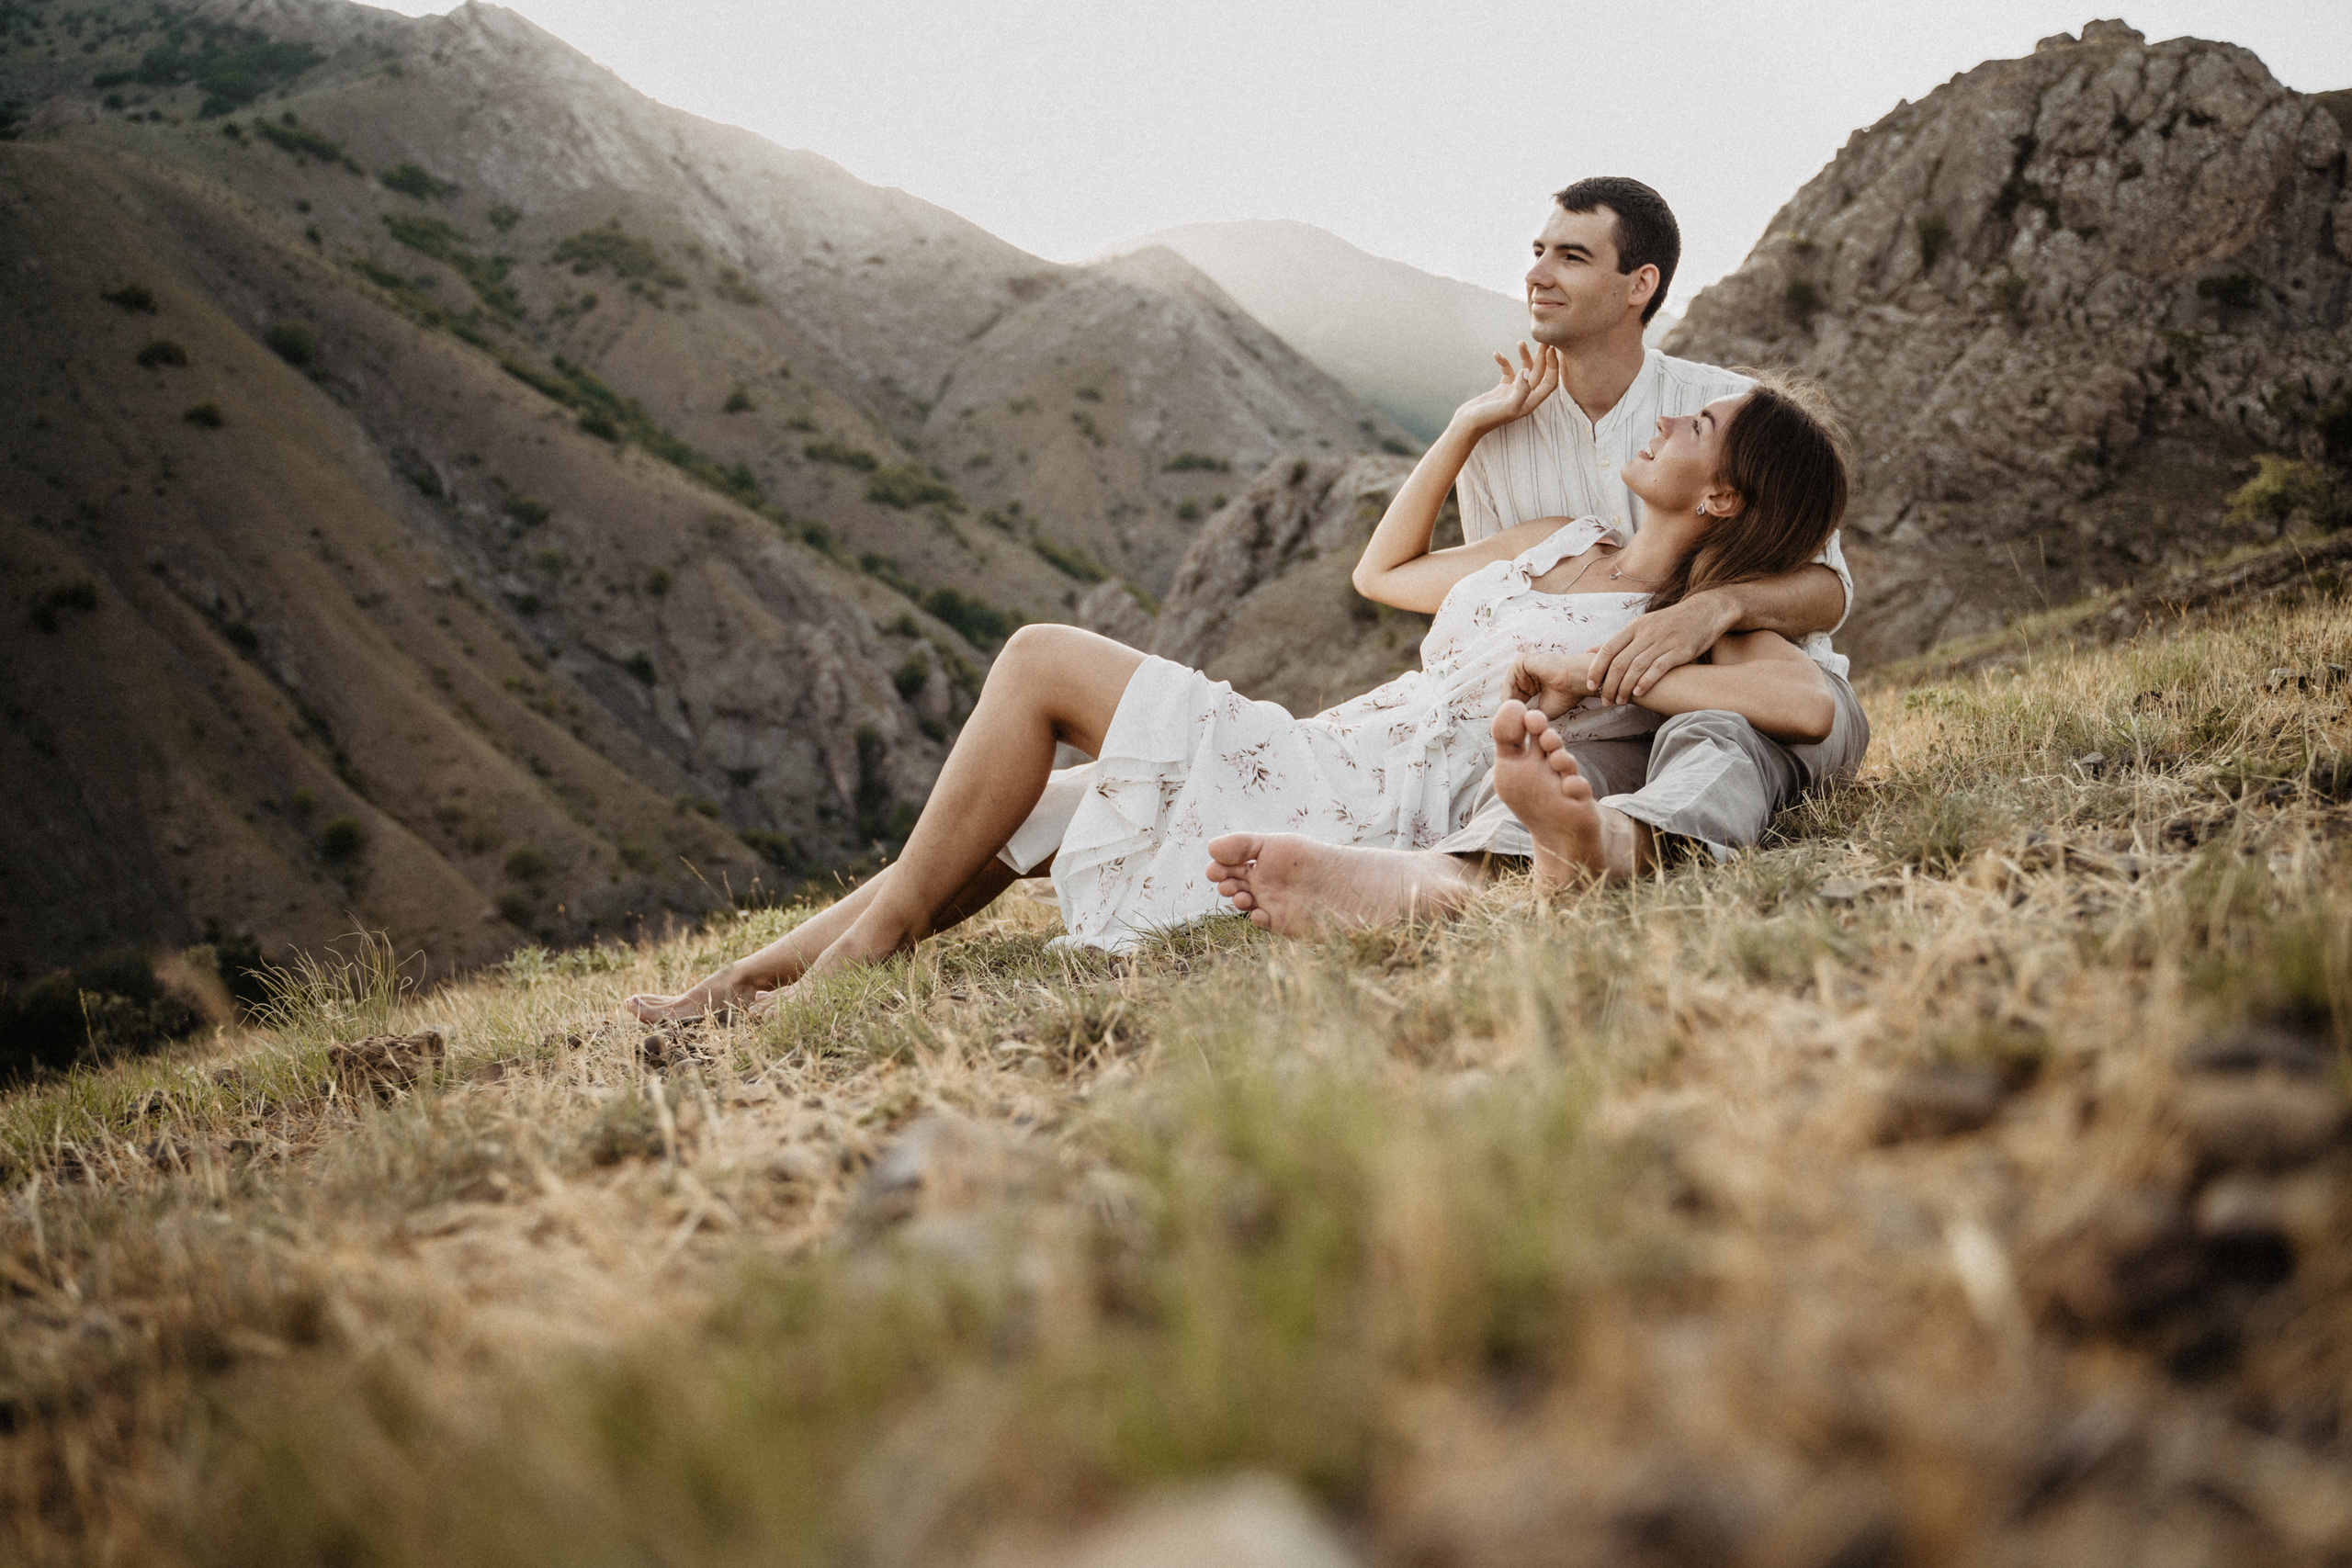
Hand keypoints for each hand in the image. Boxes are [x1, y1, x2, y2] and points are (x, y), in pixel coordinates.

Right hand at [1451, 342, 1559, 435]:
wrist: (1467, 424)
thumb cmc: (1487, 418)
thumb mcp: (1507, 406)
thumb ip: (1521, 390)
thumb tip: (1526, 370)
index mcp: (1530, 402)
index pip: (1550, 382)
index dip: (1552, 366)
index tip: (1549, 350)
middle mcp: (1525, 397)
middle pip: (1540, 373)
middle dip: (1542, 357)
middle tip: (1544, 340)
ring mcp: (1513, 392)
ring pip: (1525, 370)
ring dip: (1524, 356)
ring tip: (1520, 342)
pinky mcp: (1501, 389)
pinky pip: (1508, 372)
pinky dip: (1504, 362)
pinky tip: (1496, 354)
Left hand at [1506, 651, 1586, 718]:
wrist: (1575, 681)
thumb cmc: (1564, 696)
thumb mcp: (1542, 711)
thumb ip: (1528, 715)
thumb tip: (1515, 724)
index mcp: (1533, 684)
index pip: (1517, 699)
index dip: (1514, 713)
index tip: (1512, 727)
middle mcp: (1527, 675)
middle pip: (1510, 693)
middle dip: (1509, 708)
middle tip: (1509, 723)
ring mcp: (1523, 667)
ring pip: (1508, 687)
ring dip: (1508, 702)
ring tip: (1511, 716)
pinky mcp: (1521, 661)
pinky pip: (1508, 679)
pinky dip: (1508, 693)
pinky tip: (1511, 705)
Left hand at [1586, 592, 1736, 703]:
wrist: (1704, 612)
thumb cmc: (1669, 623)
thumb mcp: (1641, 626)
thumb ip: (1617, 642)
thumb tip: (1589, 652)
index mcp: (1634, 627)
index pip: (1608, 649)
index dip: (1596, 669)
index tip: (1590, 686)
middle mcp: (1646, 633)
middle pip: (1620, 662)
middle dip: (1609, 685)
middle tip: (1605, 701)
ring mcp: (1663, 641)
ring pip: (1636, 667)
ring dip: (1625, 687)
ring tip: (1620, 701)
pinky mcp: (1681, 650)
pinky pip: (1659, 667)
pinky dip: (1646, 681)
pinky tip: (1639, 693)